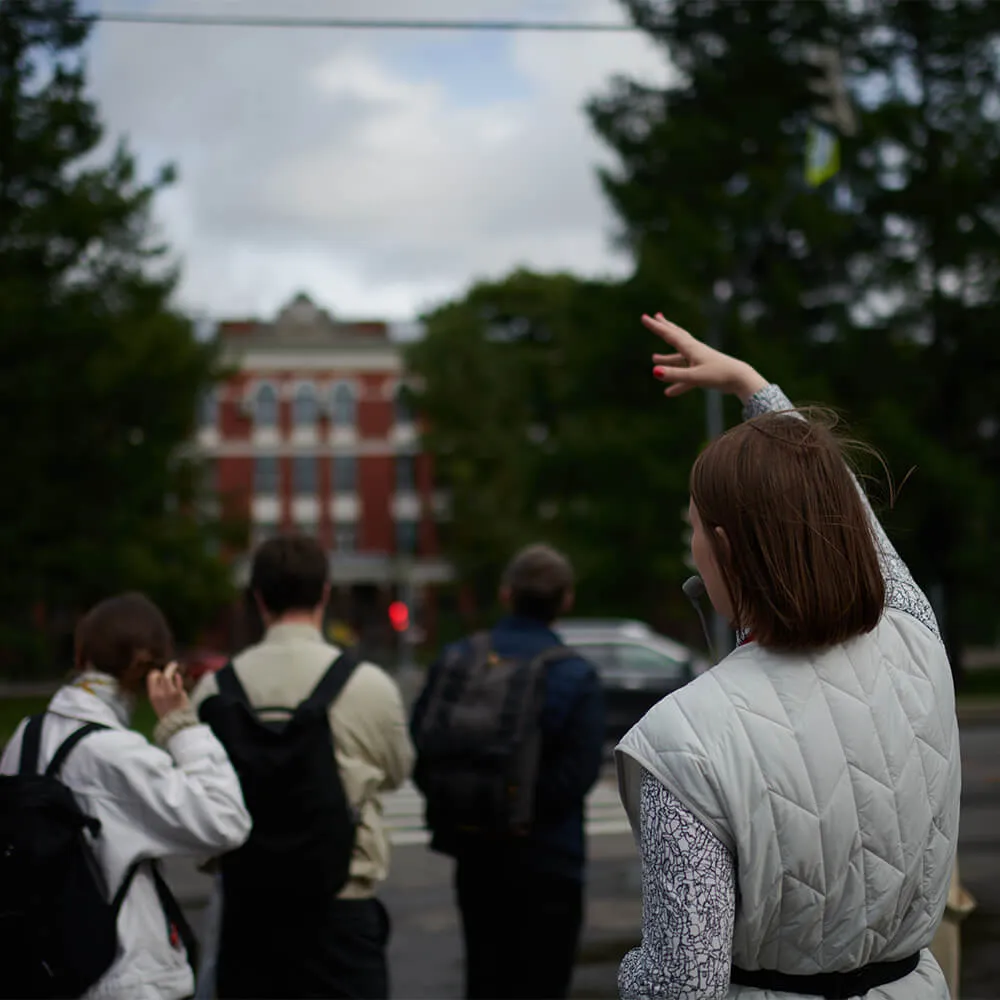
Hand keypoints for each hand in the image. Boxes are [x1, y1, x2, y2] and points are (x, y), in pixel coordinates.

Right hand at [147, 662, 190, 719]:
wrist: (176, 724)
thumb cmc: (169, 713)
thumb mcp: (159, 702)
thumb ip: (160, 692)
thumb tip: (164, 680)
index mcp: (153, 695)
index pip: (151, 678)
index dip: (156, 673)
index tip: (160, 671)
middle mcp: (159, 693)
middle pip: (159, 675)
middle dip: (165, 669)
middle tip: (171, 666)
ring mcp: (168, 693)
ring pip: (167, 676)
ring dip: (171, 669)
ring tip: (175, 665)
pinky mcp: (178, 694)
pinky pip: (177, 682)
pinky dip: (178, 677)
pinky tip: (178, 675)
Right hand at [644, 313, 767, 402]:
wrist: (741, 379)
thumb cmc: (719, 375)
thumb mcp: (695, 377)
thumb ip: (674, 375)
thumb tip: (654, 371)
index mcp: (691, 348)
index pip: (669, 335)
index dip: (655, 327)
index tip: (644, 317)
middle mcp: (694, 351)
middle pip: (676, 336)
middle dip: (664, 328)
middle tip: (655, 317)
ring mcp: (699, 361)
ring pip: (679, 357)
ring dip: (667, 357)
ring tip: (654, 357)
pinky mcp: (704, 372)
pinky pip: (686, 376)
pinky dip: (676, 382)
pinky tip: (668, 393)